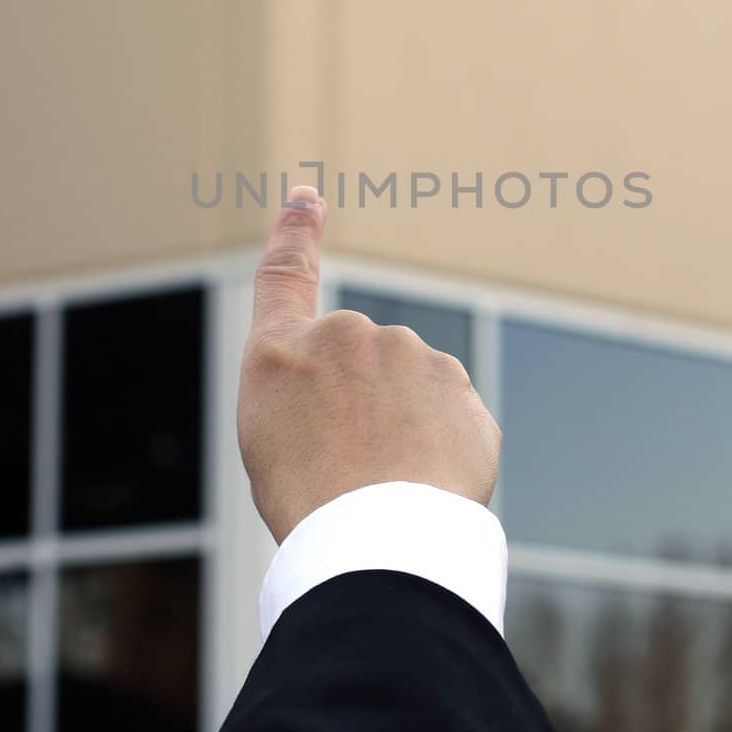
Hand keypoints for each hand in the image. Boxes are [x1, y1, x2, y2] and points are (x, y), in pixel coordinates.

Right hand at [238, 186, 500, 543]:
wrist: (371, 536)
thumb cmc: (308, 504)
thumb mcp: (273, 442)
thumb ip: (317, 394)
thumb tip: (376, 390)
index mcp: (281, 351)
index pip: (286, 277)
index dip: (296, 234)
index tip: (308, 196)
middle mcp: (344, 336)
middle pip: (363, 369)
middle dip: (366, 411)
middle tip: (349, 472)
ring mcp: (408, 356)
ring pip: (413, 395)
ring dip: (407, 435)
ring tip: (385, 487)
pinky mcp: (459, 388)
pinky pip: (451, 424)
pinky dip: (442, 455)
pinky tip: (424, 487)